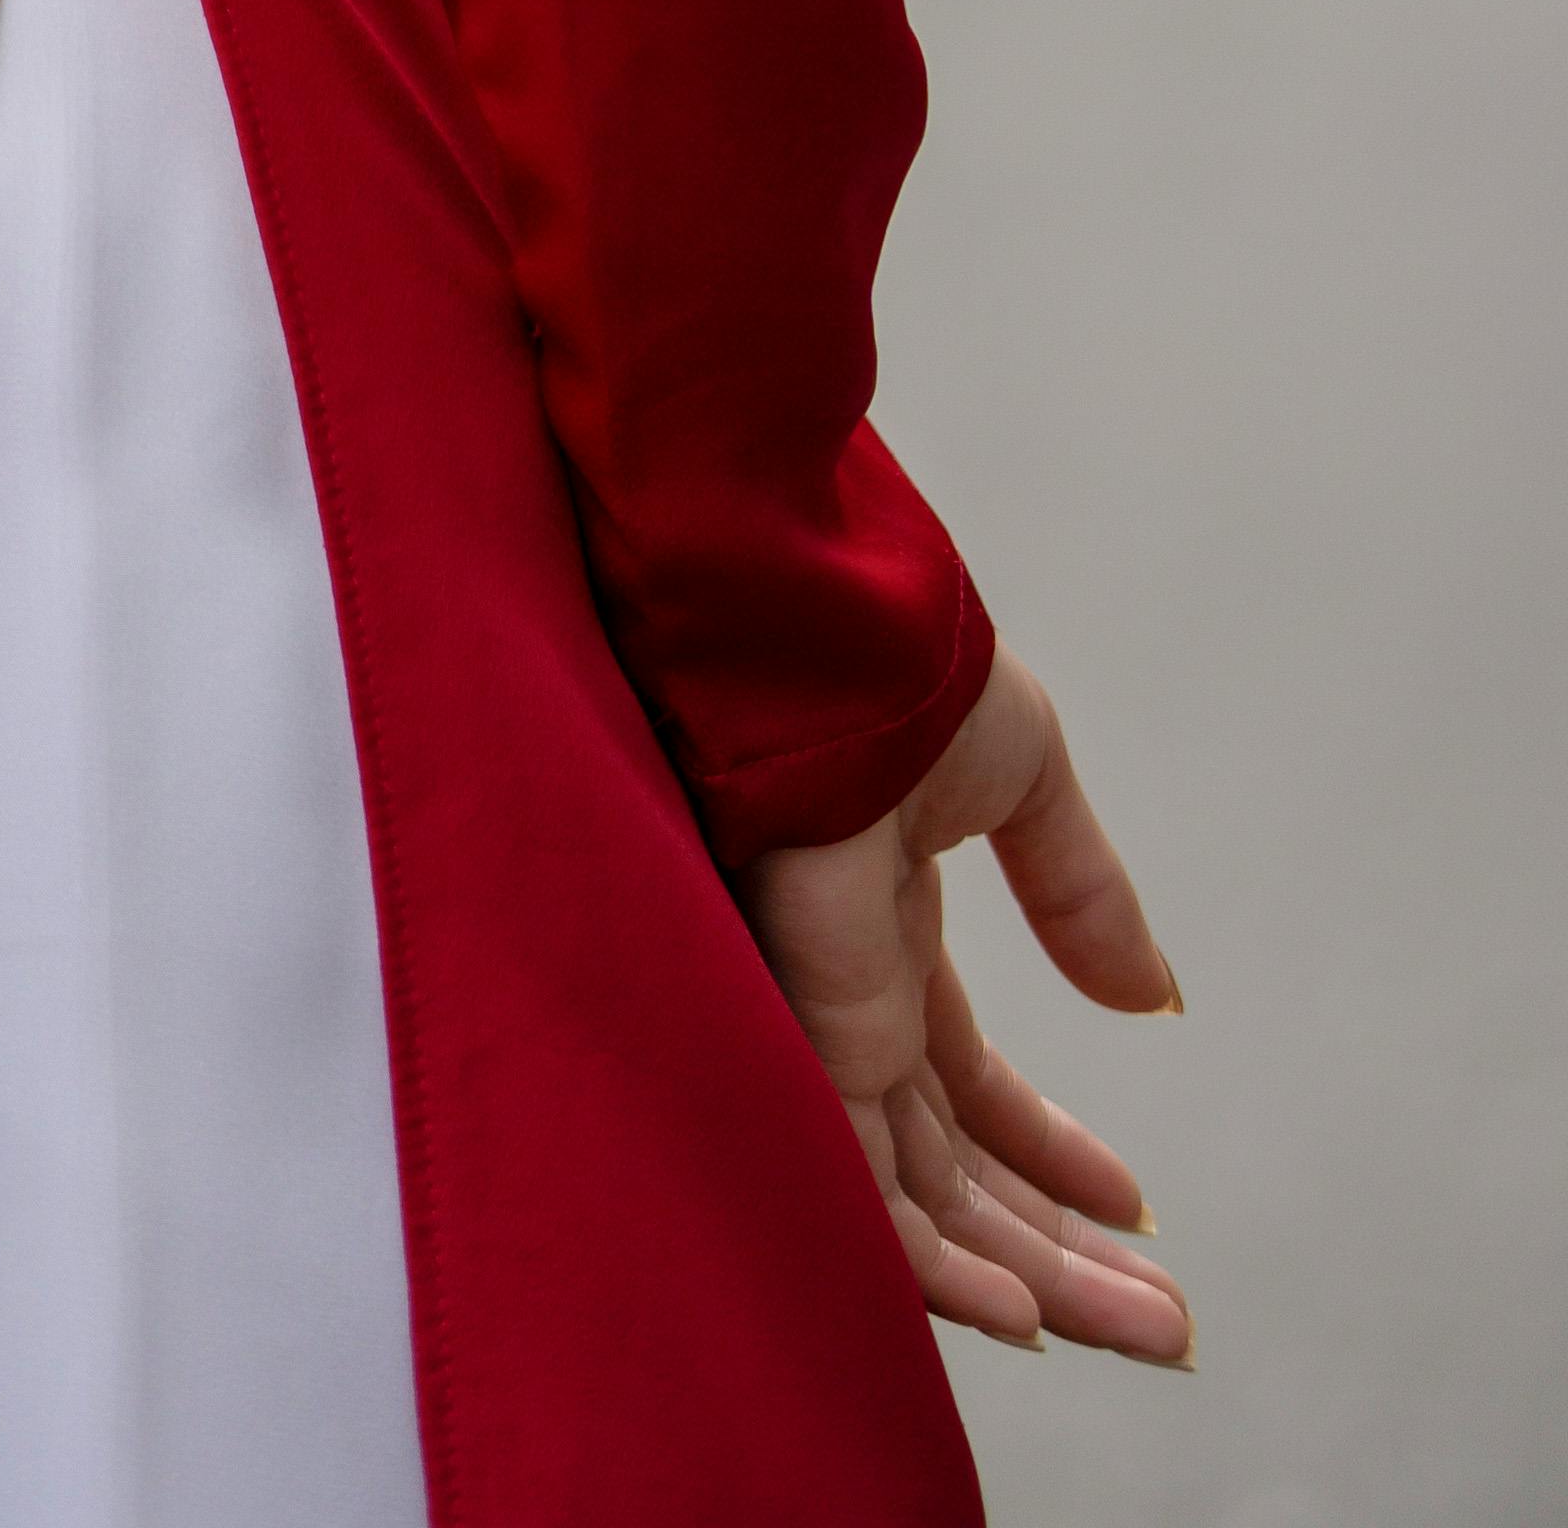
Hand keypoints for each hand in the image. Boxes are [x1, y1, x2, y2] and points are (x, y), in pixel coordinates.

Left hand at [743, 654, 1192, 1369]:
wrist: (825, 641)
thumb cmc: (898, 674)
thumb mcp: (1021, 780)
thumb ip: (1080, 895)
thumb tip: (1154, 1001)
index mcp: (887, 931)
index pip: (969, 1084)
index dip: (1050, 1153)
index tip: (1134, 1212)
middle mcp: (850, 996)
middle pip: (959, 1164)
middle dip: (1066, 1248)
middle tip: (1166, 1323)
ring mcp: (827, 1028)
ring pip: (927, 1202)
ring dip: (1038, 1277)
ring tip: (1144, 1337)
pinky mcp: (811, 1048)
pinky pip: (867, 1195)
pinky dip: (940, 1268)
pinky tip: (1022, 1317)